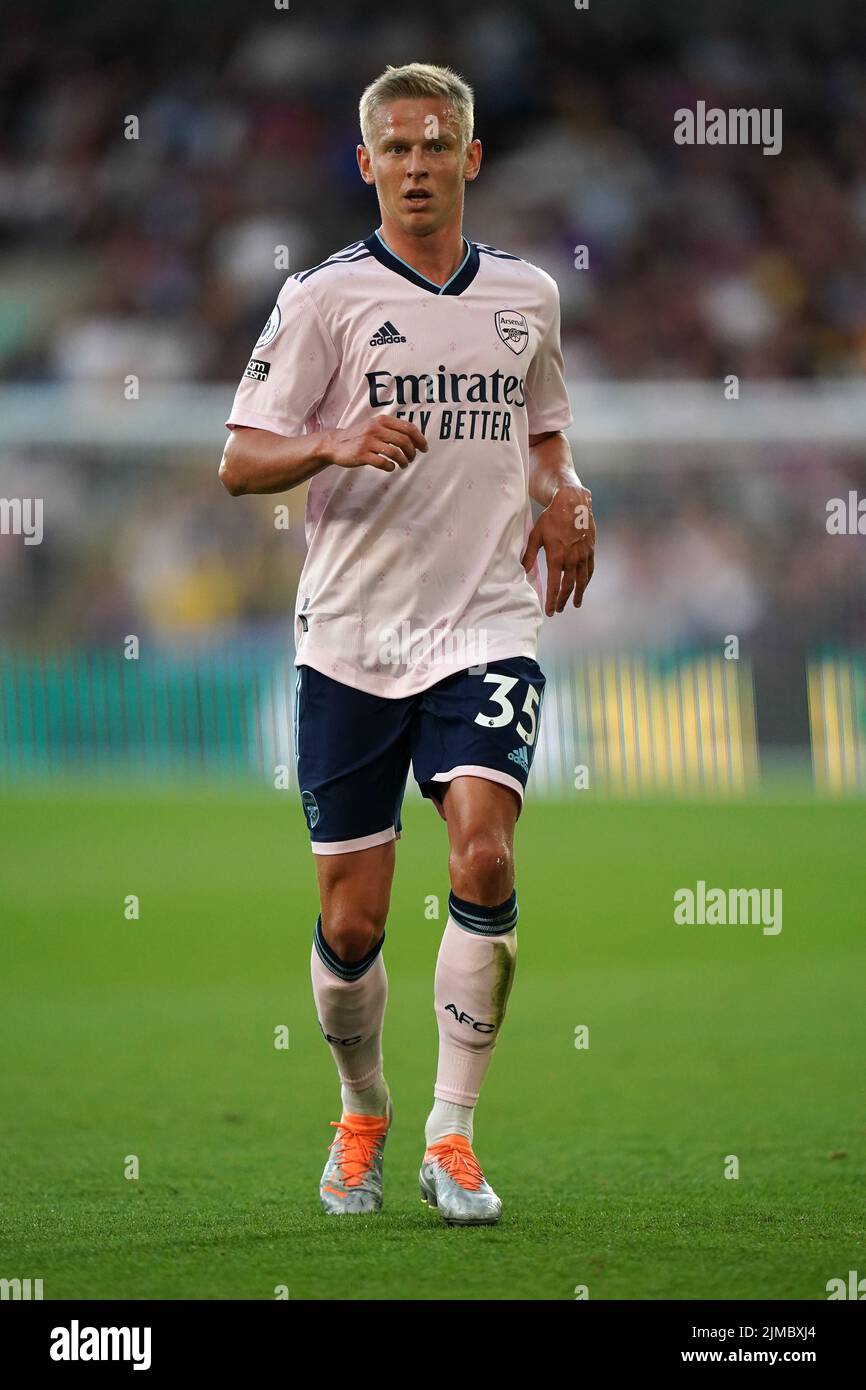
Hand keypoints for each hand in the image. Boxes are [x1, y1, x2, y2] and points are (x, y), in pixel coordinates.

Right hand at [321, 415, 427, 472]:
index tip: (424, 448)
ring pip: (395, 452)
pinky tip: (390, 467)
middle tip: (412, 459)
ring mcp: (368, 442)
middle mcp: (375, 429)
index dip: (420, 439)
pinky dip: (390, 466)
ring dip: (403, 461)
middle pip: (404, 441)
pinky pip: (382, 462)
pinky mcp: (361, 455)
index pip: (408, 427)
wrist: (335, 444)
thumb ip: (392, 429)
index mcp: (382, 420)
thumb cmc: (359, 437)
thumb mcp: (374, 426)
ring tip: (403, 464)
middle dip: (412, 452)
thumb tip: (415, 438)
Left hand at [521, 484, 594, 614]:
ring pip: (582, 581)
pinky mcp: (591, 550)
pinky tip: (584, 586)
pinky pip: (590, 570)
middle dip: (563, 600)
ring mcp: (583, 555)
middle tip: (558, 610)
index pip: (554, 585)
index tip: (549, 611)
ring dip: (579, 594)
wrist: (573, 503)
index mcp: (557, 557)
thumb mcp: (536, 535)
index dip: (551, 600)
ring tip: (576, 604)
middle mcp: (572, 559)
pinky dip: (587, 580)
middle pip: (569, 587)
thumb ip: (529, 555)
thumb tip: (522, 570)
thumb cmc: (551, 518)